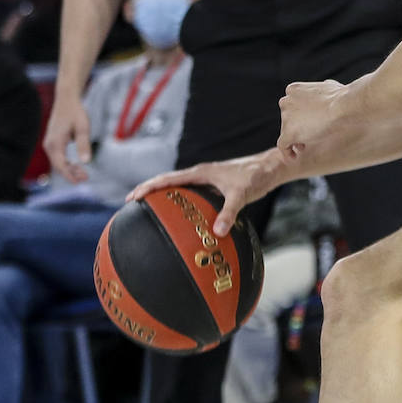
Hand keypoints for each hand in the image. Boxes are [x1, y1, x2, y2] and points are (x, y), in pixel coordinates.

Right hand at [44, 95, 91, 181]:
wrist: (66, 100)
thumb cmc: (76, 113)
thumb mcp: (83, 128)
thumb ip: (83, 144)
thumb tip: (86, 162)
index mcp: (54, 143)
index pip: (61, 165)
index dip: (71, 175)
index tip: (82, 180)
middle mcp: (49, 145)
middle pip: (59, 166)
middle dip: (71, 174)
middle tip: (86, 178)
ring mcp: (49, 144)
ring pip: (58, 163)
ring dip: (70, 170)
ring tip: (84, 174)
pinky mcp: (53, 142)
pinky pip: (58, 157)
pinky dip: (67, 163)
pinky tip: (77, 166)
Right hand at [127, 149, 289, 235]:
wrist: (270, 169)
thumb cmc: (255, 177)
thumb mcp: (241, 195)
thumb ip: (229, 213)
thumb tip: (217, 233)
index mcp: (200, 172)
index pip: (167, 179)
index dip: (148, 188)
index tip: (131, 198)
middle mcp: (200, 175)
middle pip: (167, 182)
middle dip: (149, 192)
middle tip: (131, 205)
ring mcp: (206, 181)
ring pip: (179, 189)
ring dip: (164, 198)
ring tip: (150, 213)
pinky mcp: (214, 188)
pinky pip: (192, 197)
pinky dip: (183, 205)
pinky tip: (183, 220)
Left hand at [278, 78, 345, 157]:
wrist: (344, 106)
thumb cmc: (342, 96)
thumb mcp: (330, 87)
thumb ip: (321, 90)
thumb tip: (327, 86)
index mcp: (293, 90)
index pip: (290, 106)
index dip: (298, 116)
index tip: (308, 124)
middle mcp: (285, 101)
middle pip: (287, 120)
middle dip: (296, 128)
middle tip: (307, 137)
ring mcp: (286, 117)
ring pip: (286, 133)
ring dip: (295, 140)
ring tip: (305, 147)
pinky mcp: (288, 132)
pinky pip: (283, 146)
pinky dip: (287, 153)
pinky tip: (294, 158)